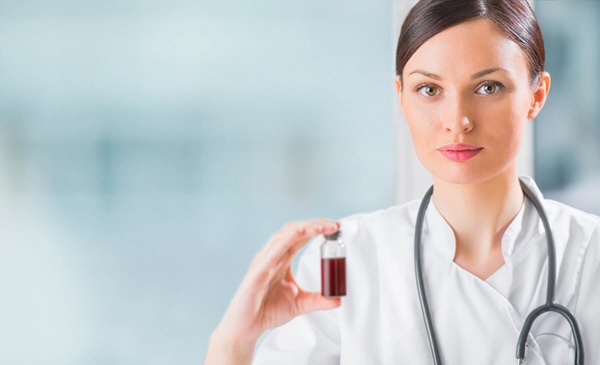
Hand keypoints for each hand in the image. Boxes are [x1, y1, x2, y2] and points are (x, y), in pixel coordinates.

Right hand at [214, 219, 341, 343]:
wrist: (246, 327)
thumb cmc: (266, 311)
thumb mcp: (299, 304)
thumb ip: (318, 300)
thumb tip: (337, 299)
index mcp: (282, 259)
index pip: (301, 236)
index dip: (318, 229)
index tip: (336, 227)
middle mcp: (273, 256)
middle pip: (294, 231)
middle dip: (315, 225)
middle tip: (334, 225)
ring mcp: (264, 262)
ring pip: (283, 236)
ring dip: (304, 228)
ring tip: (320, 227)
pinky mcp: (257, 273)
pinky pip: (271, 253)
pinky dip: (285, 240)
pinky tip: (298, 233)